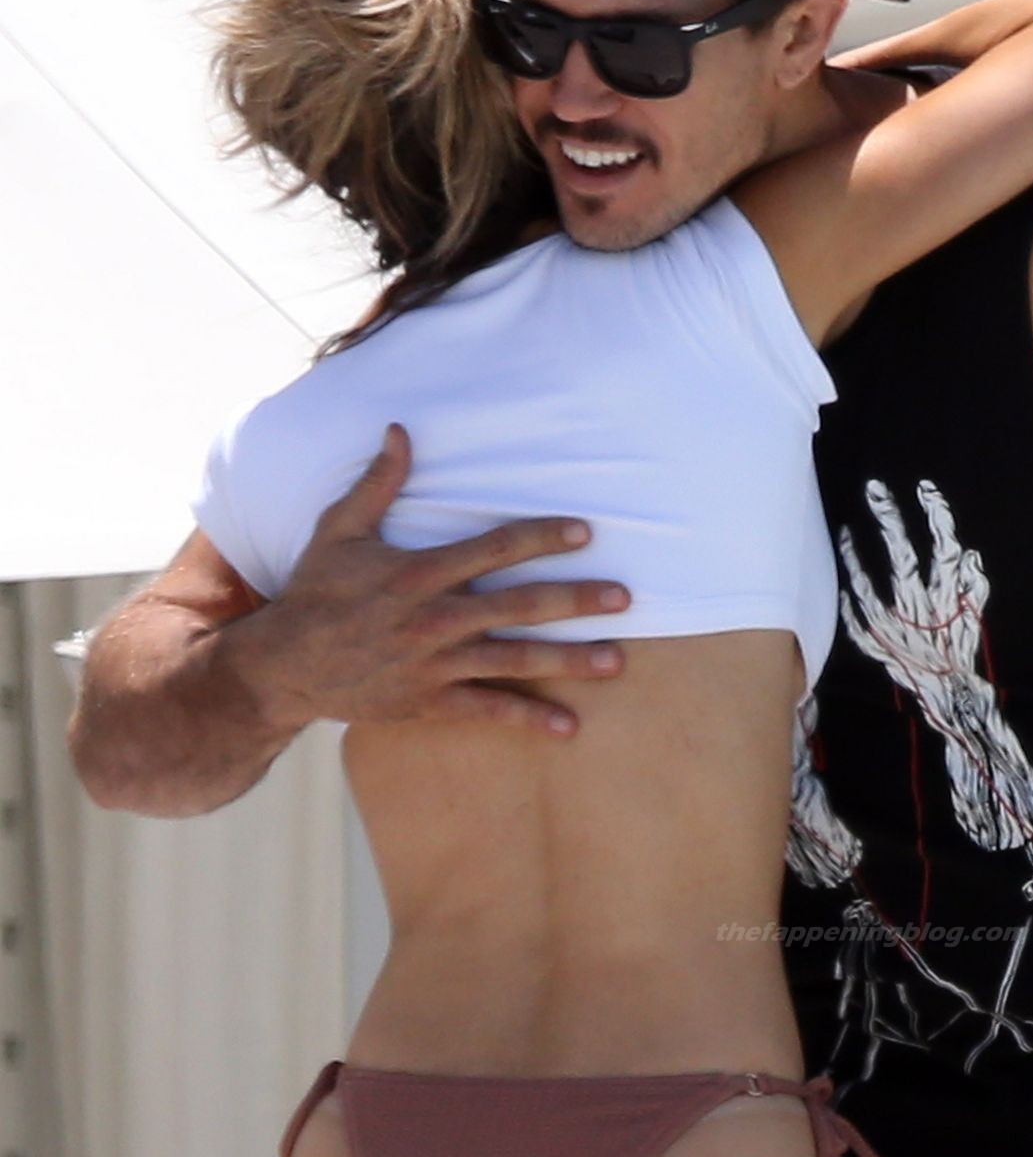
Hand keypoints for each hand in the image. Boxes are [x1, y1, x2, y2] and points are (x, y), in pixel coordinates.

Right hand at [234, 423, 629, 737]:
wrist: (283, 666)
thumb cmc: (314, 591)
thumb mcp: (338, 531)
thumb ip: (376, 484)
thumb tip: (399, 430)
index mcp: (419, 572)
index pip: (494, 548)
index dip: (542, 537)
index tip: (585, 531)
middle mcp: (434, 618)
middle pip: (519, 605)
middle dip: (576, 599)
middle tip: (626, 596)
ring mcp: (434, 664)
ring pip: (514, 660)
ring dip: (569, 660)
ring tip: (617, 660)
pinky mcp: (428, 703)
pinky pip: (487, 710)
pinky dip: (529, 719)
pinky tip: (569, 726)